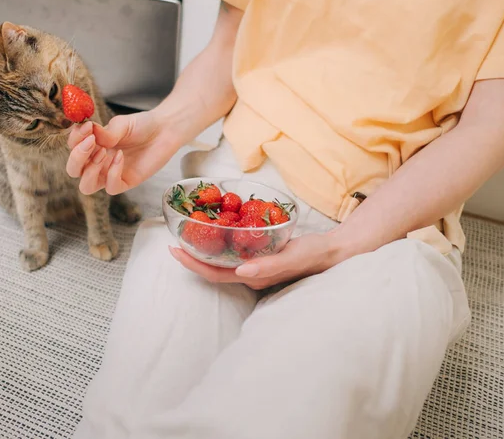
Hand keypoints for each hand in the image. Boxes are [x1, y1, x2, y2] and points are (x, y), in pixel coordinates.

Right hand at [66, 111, 177, 194]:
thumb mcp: (120, 125)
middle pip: (73, 170)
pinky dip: (112, 173)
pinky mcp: (126, 182)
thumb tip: (89, 133)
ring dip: (90, 171)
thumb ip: (104, 132)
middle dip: (77, 157)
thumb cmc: (141, 126)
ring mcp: (110, 174)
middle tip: (91, 142)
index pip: (72, 148)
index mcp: (92, 146)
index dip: (74, 139)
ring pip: (86, 186)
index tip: (86, 127)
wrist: (165, 130)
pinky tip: (120, 157)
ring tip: (103, 152)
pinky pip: (111, 188)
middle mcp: (97, 162)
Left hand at [169, 231, 344, 289]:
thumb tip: (241, 272)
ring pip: (221, 259)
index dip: (192, 264)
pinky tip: (216, 226)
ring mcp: (254, 265)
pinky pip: (233, 249)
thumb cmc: (312, 255)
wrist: (330, 251)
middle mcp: (249, 274)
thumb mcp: (292, 257)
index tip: (174, 249)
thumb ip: (269, 266)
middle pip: (211, 267)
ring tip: (188, 231)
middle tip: (174, 237)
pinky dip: (219, 239)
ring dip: (202, 248)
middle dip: (190, 255)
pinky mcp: (259, 254)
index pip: (214, 274)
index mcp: (252, 277)